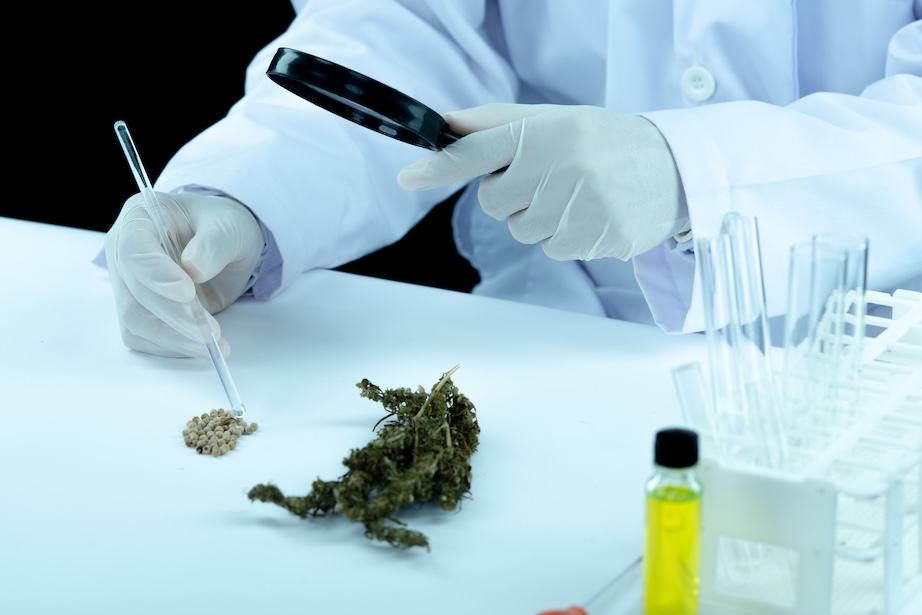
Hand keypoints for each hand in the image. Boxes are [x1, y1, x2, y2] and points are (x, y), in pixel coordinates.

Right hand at [104, 192, 263, 357]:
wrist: (225, 243)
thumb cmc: (222, 226)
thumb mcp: (229, 226)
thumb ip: (214, 244)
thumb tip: (194, 269)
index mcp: (139, 219)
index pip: (134, 250)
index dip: (156, 275)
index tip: (187, 293)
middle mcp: (124, 252)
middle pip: (135, 292)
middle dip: (173, 316)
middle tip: (209, 332)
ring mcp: (128, 284)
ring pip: (135, 320)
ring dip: (173, 338)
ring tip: (212, 344)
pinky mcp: (139, 310)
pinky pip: (144, 336)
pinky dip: (171, 346)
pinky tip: (199, 346)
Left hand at [398, 103, 687, 260]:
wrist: (673, 167)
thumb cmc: (604, 142)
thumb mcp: (555, 120)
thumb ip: (498, 123)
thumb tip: (446, 125)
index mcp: (546, 131)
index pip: (479, 150)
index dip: (439, 167)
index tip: (406, 178)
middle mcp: (560, 165)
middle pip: (495, 203)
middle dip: (513, 196)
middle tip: (551, 178)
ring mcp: (581, 203)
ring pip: (523, 231)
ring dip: (541, 219)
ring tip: (578, 195)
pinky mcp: (598, 236)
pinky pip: (554, 249)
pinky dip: (566, 237)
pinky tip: (592, 214)